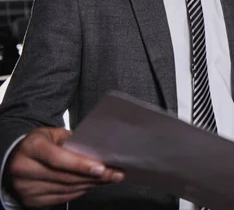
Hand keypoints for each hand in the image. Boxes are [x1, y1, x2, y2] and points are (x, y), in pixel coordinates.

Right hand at [4, 127, 123, 207]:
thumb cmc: (39, 144)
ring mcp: (26, 188)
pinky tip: (93, 184)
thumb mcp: (53, 134)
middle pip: (65, 176)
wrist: (14, 161)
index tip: (101, 168)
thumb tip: (98, 149)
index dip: (80, 164)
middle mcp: (25, 169)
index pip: (57, 158)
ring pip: (66, 189)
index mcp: (31, 147)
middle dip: (95, 176)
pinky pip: (62, 197)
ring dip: (91, 184)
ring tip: (110, 178)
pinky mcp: (31, 200)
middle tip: (116, 173)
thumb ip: (72, 140)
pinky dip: (80, 191)